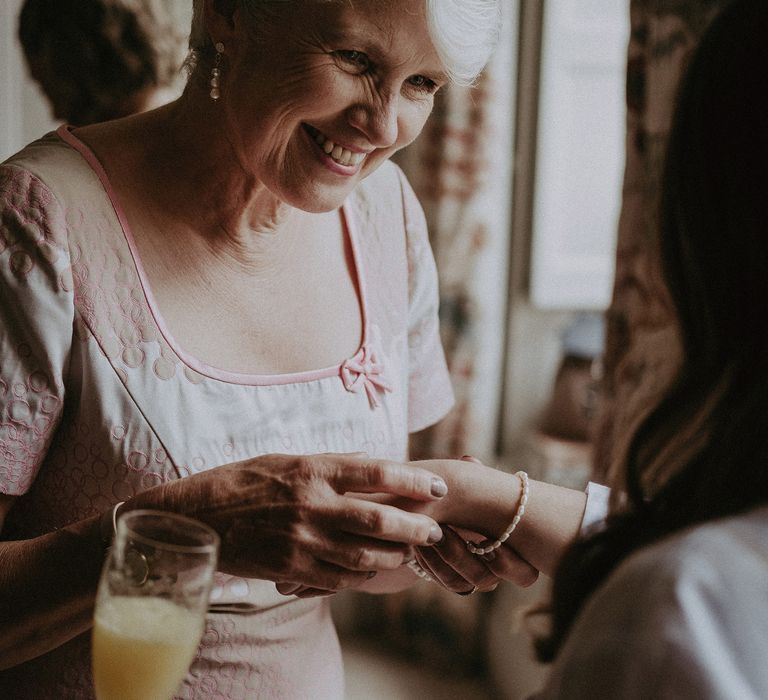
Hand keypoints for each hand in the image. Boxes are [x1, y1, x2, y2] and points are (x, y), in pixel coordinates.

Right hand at [127, 453, 446, 592]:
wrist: (199, 516)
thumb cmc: (244, 481)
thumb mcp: (287, 458)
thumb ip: (332, 462)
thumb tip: (371, 459)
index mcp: (313, 469)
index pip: (376, 473)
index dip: (413, 481)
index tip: (437, 487)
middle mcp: (312, 505)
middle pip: (378, 520)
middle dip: (415, 527)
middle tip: (435, 529)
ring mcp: (302, 540)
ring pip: (364, 555)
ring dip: (395, 556)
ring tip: (412, 553)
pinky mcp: (291, 567)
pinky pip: (339, 578)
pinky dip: (363, 576)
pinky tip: (375, 571)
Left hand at [413, 456, 538, 591]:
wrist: (449, 511)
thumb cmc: (474, 495)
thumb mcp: (476, 483)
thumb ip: (477, 474)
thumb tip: (469, 461)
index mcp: (514, 550)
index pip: (524, 575)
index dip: (507, 564)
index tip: (486, 540)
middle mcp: (495, 570)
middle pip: (486, 581)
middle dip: (461, 557)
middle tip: (442, 534)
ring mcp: (471, 577)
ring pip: (460, 583)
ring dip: (440, 558)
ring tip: (426, 533)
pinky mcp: (450, 578)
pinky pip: (441, 580)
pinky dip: (429, 562)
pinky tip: (418, 541)